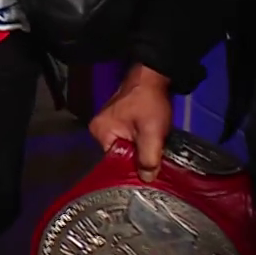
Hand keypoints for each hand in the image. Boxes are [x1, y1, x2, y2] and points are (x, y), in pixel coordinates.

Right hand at [88, 64, 173, 181]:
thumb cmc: (150, 102)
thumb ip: (148, 158)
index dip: (132, 170)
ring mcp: (109, 123)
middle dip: (138, 161)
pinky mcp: (120, 119)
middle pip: (120, 155)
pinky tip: (153, 145)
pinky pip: (130, 139)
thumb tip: (146, 180)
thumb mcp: (152, 133)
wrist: (155, 74)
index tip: (148, 176)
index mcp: (100, 132)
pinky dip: (142, 142)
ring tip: (156, 158)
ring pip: (127, 148)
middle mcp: (99, 129)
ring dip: (142, 152)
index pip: (114, 162)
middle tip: (156, 168)